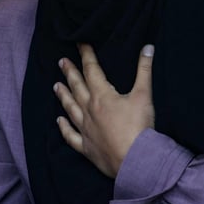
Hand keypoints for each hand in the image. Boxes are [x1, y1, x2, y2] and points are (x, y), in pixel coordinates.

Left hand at [54, 43, 155, 178]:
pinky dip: (63, 128)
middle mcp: (89, 110)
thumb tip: (148, 47)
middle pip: (76, 87)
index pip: (91, 70)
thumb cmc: (139, 126)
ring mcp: (85, 129)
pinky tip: (58, 121)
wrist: (135, 159)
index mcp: (102, 96)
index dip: (86, 55)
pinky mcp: (86, 147)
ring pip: (70, 108)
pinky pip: (70, 136)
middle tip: (61, 61)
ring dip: (63, 96)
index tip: (79, 44)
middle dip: (70, 72)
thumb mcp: (144, 95)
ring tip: (55, 86)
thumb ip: (144, 70)